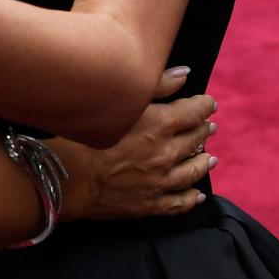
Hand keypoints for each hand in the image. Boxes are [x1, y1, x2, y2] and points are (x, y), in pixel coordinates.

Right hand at [56, 70, 217, 221]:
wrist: (68, 178)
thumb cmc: (86, 134)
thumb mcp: (120, 100)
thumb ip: (155, 85)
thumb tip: (184, 74)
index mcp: (161, 124)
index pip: (194, 112)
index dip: (204, 106)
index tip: (208, 104)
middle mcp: (167, 153)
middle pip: (195, 140)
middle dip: (203, 131)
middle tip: (209, 127)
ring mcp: (161, 182)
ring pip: (193, 172)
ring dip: (204, 162)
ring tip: (210, 158)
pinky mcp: (150, 204)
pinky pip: (180, 203)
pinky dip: (192, 198)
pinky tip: (197, 195)